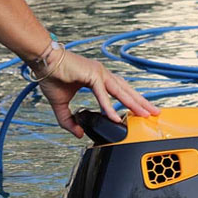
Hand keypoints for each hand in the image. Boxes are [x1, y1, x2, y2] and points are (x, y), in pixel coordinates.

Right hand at [34, 49, 159, 137]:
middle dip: (141, 102)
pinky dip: (109, 106)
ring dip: (133, 103)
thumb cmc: (51, 77)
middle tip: (154, 112)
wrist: (42, 62)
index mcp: (97, 78)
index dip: (131, 100)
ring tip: (144, 114)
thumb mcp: (61, 105)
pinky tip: (115, 117)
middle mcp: (101, 74)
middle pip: (126, 90)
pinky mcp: (91, 74)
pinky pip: (103, 94)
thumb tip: (79, 134)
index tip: (141, 110)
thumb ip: (69, 120)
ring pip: (120, 91)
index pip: (119, 90)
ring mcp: (98, 73)